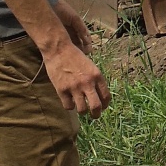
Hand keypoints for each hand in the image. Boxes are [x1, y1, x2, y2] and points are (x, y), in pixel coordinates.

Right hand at [45, 3, 108, 117]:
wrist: (59, 50)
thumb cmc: (75, 57)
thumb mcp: (90, 66)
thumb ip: (95, 80)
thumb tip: (98, 96)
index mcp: (97, 76)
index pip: (106, 96)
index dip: (105, 105)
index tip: (103, 107)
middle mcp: (87, 83)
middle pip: (96, 107)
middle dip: (96, 114)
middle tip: (94, 116)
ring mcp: (74, 87)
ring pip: (82, 110)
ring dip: (82, 111)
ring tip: (81, 109)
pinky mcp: (62, 90)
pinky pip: (68, 106)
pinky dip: (69, 106)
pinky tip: (69, 101)